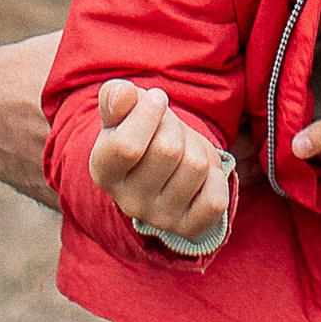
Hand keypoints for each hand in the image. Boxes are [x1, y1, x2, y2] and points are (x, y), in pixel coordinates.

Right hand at [87, 77, 231, 244]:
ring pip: (196, 166)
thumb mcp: (124, 112)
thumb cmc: (141, 131)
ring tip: (184, 148)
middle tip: (170, 127)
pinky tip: (201, 174)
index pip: (127, 146)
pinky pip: (215, 199)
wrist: (162, 169)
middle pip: (168, 150)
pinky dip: (215, 177)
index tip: (156, 99)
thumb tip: (123, 94)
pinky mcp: (189, 228)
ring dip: (196, 146)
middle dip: (175, 125)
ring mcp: (160, 218)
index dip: (148, 112)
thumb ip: (117, 98)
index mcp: (104, 172)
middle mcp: (129, 202)